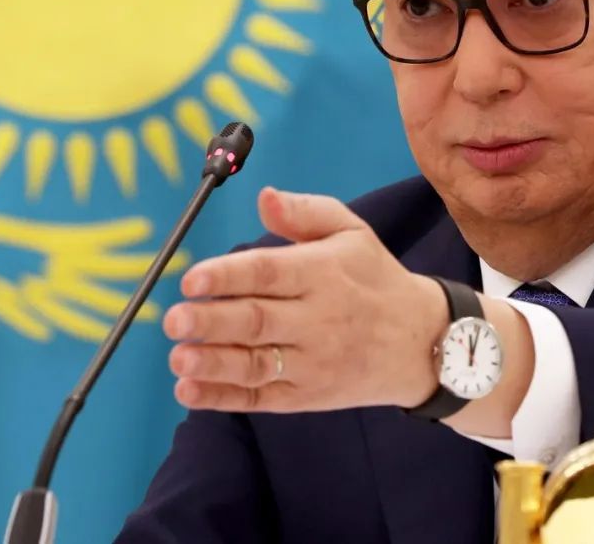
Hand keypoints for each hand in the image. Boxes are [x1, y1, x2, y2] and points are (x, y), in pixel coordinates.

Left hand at [162, 187, 447, 412]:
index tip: (192, 278)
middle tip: (173, 318)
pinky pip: (260, 398)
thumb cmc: (374, 278)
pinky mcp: (307, 396)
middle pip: (259, 320)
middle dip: (212, 321)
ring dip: (213, 363)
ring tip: (178, 356)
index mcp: (325, 273)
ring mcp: (313, 362)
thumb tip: (264, 196)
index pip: (271, 273)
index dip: (229, 275)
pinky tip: (188, 389)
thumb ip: (306, 212)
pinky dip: (222, 397)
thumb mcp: (353, 233)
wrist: (420, 341)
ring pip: (257, 364)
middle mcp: (319, 319)